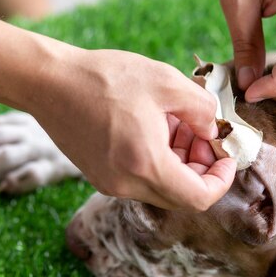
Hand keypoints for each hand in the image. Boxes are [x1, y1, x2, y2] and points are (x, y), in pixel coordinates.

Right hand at [28, 48, 236, 210]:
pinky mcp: (101, 176)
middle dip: (202, 167)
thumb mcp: (166, 82)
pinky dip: (159, 160)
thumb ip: (202, 109)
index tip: (227, 155)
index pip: (199, 198)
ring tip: (178, 123)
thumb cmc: (105, 78)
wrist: (48, 81)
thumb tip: (213, 131)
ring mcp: (111, 184)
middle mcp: (126, 184)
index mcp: (146, 165)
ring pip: (162, 186)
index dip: (222, 179)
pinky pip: (142, 179)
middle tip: (203, 133)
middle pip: (182, 196)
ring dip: (180, 162)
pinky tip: (156, 127)